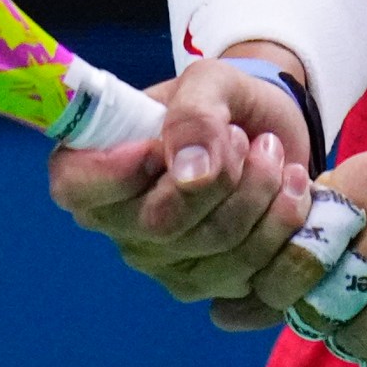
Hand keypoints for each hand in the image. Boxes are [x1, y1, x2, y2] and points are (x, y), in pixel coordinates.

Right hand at [48, 53, 317, 305]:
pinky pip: (258, 272)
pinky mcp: (213, 286)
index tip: (162, 145)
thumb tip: (190, 172)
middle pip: (162, 225)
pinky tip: (290, 189)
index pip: (76, 188)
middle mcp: (120, 225)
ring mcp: (165, 263)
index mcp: (94, 167)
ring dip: (263, 191)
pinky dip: (286, 222)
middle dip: (223, 175)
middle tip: (244, 137)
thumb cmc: (223, 103)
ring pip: (219, 249)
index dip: (118, 171)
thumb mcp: (211, 81)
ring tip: (272, 153)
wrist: (270, 132)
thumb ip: (195, 112)